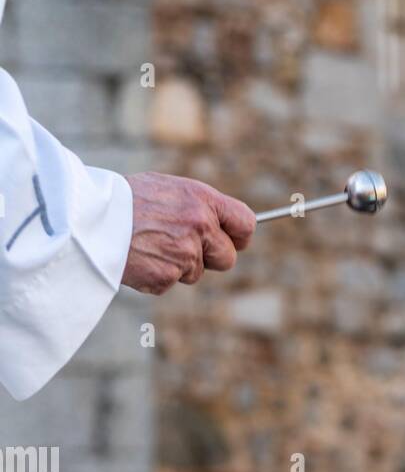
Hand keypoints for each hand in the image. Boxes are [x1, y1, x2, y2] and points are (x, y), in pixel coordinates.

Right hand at [121, 172, 255, 294]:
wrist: (91, 216)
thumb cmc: (127, 199)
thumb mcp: (168, 189)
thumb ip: (197, 207)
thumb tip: (223, 226)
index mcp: (201, 199)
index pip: (245, 223)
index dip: (239, 236)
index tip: (232, 240)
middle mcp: (199, 226)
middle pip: (227, 258)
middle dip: (211, 258)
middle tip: (184, 247)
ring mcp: (185, 254)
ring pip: (196, 272)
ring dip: (179, 266)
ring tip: (150, 244)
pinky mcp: (167, 277)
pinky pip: (171, 282)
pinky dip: (157, 275)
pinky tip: (139, 257)